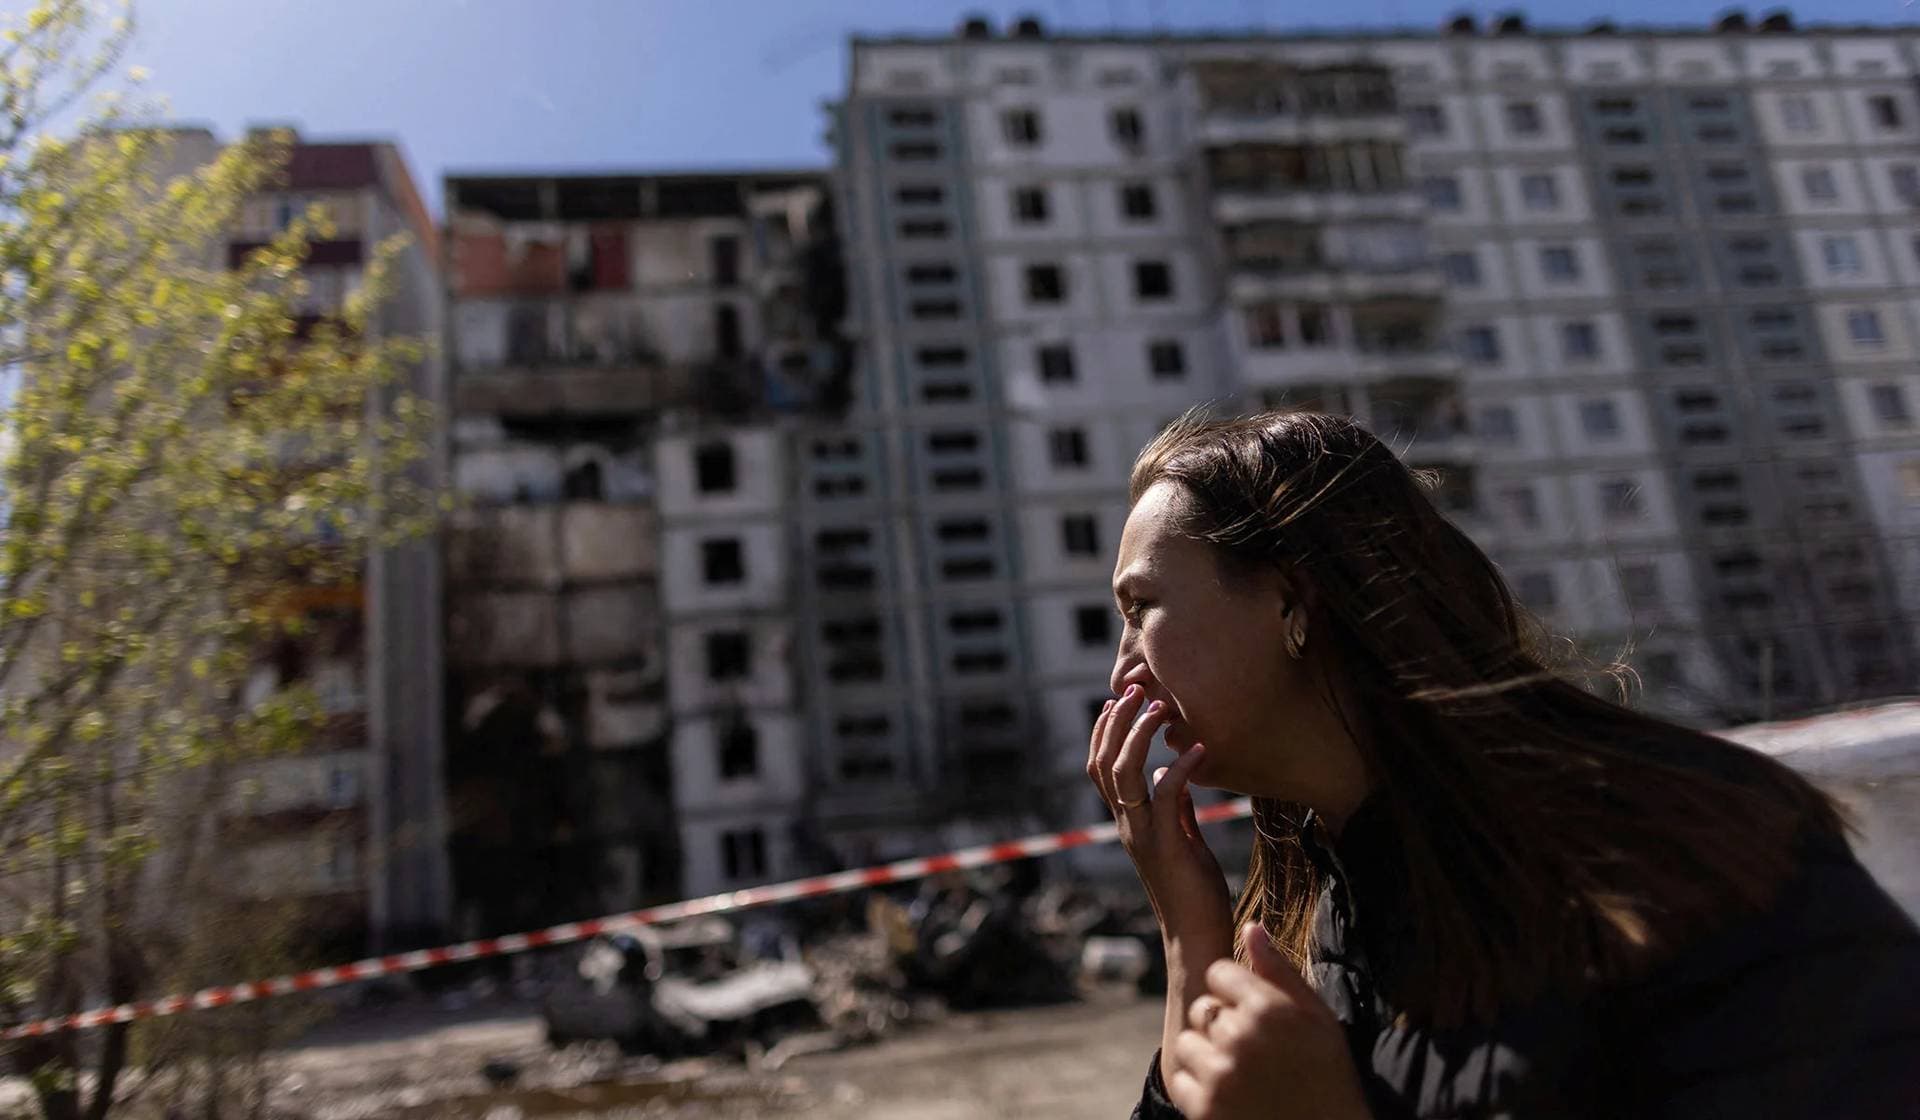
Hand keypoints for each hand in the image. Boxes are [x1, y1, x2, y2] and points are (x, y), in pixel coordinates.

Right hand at [1086, 686, 1231, 951]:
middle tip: (1134, 689)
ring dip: (1138, 735)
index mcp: (1129, 822)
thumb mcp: (1183, 839)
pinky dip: (1181, 767)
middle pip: (1103, 763)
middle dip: (1116, 722)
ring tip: (1158, 707)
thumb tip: (1173, 773)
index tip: (1118, 700)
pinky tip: (1199, 749)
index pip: (1101, 768)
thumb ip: (1176, 807)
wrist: (1197, 938)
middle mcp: (1127, 825)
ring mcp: (1142, 835)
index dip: (1105, 732)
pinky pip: (1165, 796)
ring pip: (1123, 774)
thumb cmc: (1194, 892)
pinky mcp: (1165, 845)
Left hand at [1168, 922, 1371, 1119]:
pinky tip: (1231, 1095)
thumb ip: (1279, 971)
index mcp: (1269, 1008)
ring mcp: (1220, 1075)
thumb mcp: (1318, 1018)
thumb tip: (1251, 925)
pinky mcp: (1205, 1108)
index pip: (1219, 973)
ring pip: (1187, 1043)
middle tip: (1253, 1051)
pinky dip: (1199, 1088)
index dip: (1235, 992)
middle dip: (1222, 1024)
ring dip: (1207, 1056)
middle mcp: (1240, 1037)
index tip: (1254, 1015)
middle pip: (1203, 1008)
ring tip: (1242, 1074)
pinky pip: (1181, 1079)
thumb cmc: (1329, 1076)